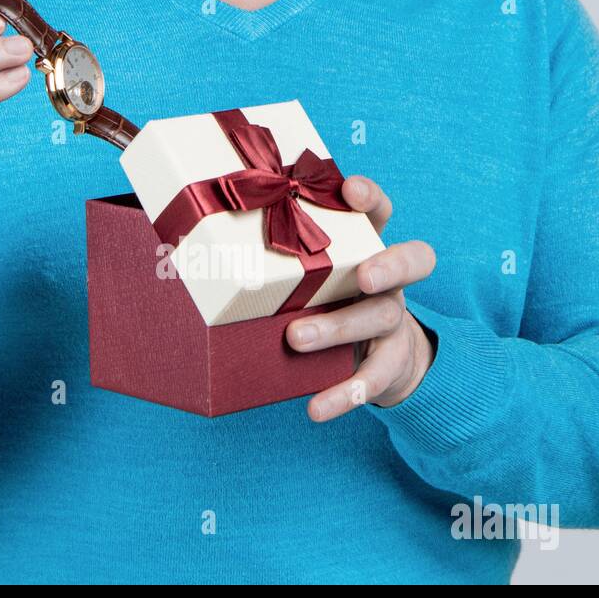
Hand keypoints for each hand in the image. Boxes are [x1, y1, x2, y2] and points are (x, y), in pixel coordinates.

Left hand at [285, 176, 436, 421]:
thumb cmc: (323, 303)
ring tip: (296, 338)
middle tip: (362, 276)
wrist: (378, 361)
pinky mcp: (391, 363)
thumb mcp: (305, 277)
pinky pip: (373, 379)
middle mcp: (388, 279)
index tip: (350, 190)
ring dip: (340, 328)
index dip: (371, 199)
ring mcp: (393, 320)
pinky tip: (316, 407)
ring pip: (382, 317)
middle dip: (388, 264)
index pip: (380, 212)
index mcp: (366, 246)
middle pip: (412, 259)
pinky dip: (345, 394)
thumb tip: (186, 245)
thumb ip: (271, 261)